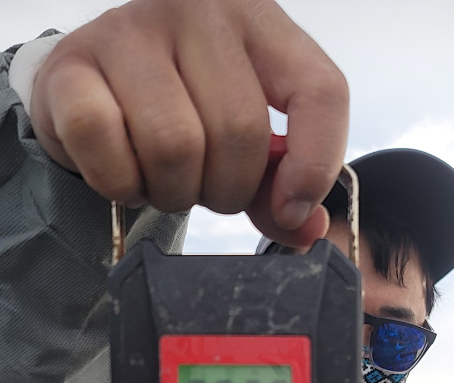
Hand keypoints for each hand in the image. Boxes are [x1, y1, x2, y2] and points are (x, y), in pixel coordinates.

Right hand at [28, 0, 347, 245]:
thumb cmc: (177, 110)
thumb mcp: (240, 141)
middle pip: (240, 132)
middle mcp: (198, 10)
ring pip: (175, 145)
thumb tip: (306, 230)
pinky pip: (106, 144)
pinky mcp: (73, 63)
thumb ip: (276, 185)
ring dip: (170, 191)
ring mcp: (131, 29)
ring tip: (160, 179)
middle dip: (224, 190)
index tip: (290, 208)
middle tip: (200, 187)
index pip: (319, 90)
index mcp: (258, 21)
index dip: (314, 164)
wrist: (87, 88)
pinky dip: (118, 183)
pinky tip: (120, 171)